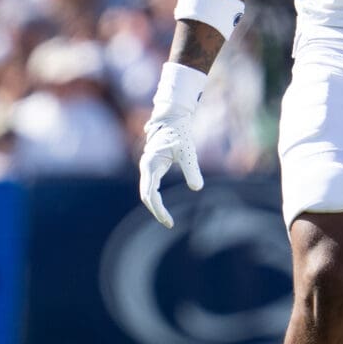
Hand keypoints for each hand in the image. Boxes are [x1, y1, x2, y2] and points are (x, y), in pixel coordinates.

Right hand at [138, 114, 202, 228]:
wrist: (171, 120)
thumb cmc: (180, 134)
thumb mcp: (188, 152)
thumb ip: (192, 170)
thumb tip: (197, 188)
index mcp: (151, 165)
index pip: (150, 194)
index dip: (158, 210)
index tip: (169, 221)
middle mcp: (145, 167)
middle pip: (145, 196)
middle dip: (156, 211)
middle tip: (169, 224)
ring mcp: (146, 168)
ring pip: (146, 192)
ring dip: (155, 206)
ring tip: (168, 219)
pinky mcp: (151, 168)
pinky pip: (149, 187)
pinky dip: (155, 199)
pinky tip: (163, 207)